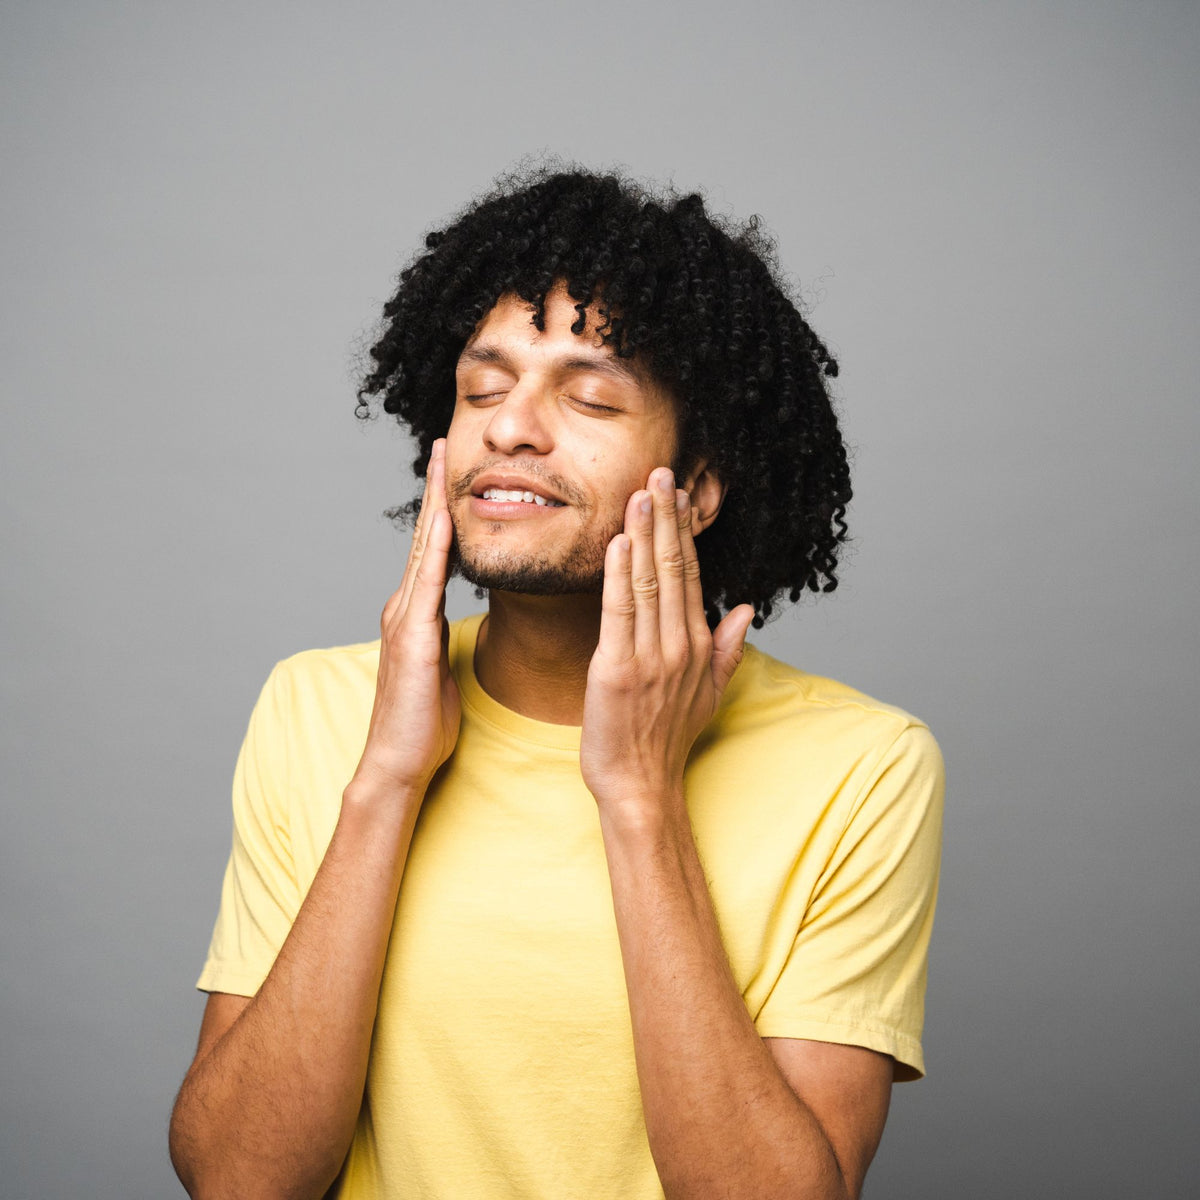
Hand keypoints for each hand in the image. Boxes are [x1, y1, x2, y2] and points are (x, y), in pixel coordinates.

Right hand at [352, 438, 460, 797]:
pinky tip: (444, 517)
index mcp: (415, 613)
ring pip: (422, 548)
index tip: (454, 472)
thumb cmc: (423, 722)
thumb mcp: (439, 668)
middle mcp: (405, 606)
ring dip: (434, 502)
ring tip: (441, 461)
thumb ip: (442, 637)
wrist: (400, 760)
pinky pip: (426, 582)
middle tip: (442, 444)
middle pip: (423, 536)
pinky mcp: (412, 636)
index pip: (431, 550)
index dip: (441, 509)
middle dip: (434, 489)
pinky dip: (435, 547)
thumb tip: (454, 621)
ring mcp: (405, 618)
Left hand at [580, 467, 753, 815]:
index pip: (691, 575)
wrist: (641, 785)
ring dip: (643, 534)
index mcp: (697, 645)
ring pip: (648, 582)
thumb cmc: (666, 739)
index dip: (683, 532)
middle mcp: (678, 645)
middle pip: (674, 568)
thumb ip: (727, 648)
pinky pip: (620, 613)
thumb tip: (748, 608)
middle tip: (659, 472)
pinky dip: (619, 576)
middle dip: (665, 516)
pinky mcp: (616, 669)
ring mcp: (649, 657)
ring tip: (639, 492)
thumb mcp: (708, 693)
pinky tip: (618, 543)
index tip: (677, 494)